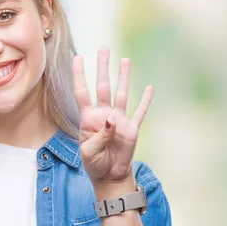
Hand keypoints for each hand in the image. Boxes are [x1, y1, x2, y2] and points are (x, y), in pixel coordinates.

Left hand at [72, 47, 152, 183]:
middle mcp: (104, 114)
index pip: (82, 92)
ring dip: (123, 76)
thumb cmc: (94, 164)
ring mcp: (119, 120)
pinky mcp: (132, 128)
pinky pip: (139, 112)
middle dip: (103, 67)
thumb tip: (112, 120)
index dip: (79, 75)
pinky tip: (149, 87)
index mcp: (88, 119)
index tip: (77, 58)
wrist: (109, 176)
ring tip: (125, 59)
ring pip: (121, 93)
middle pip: (103, 86)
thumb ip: (99, 137)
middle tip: (104, 49)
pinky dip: (145, 100)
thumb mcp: (89, 153)